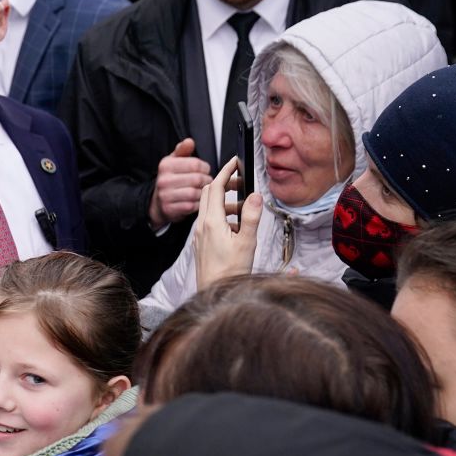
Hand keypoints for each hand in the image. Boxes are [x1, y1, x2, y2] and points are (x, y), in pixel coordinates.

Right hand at [149, 138, 212, 228]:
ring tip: (201, 190)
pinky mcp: (169, 209)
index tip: (204, 170)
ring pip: (195, 193)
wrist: (156, 203)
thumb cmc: (170, 179)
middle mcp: (163, 180)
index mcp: (166, 165)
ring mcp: (165, 195)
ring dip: (202, 193)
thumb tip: (189, 141)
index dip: (205, 167)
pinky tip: (195, 200)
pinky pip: (192, 206)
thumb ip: (183, 150)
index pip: (196, 164)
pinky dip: (197, 204)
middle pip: (197, 179)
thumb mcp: (173, 162)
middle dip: (206, 180)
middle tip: (205, 182)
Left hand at [192, 156, 261, 289]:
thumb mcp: (246, 243)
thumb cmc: (230, 272)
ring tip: (244, 209)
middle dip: (225, 184)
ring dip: (226, 201)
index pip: (215, 187)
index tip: (235, 162)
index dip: (225, 172)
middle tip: (242, 182)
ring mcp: (200, 234)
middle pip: (209, 194)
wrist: (212, 292)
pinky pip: (210, 221)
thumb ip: (251, 217)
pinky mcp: (202, 242)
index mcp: (211, 222)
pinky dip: (223, 215)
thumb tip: (255, 195)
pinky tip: (237, 227)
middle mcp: (201, 226)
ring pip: (210, 208)